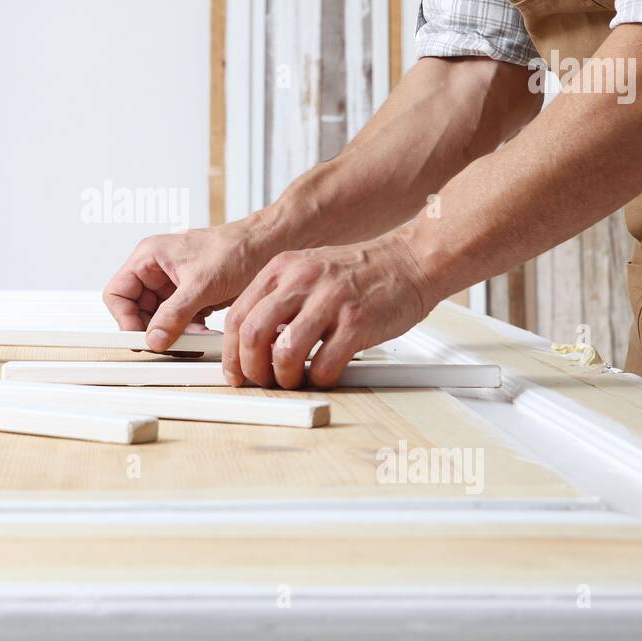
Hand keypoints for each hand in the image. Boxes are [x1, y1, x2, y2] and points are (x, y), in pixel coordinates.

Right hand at [103, 219, 277, 350]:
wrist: (270, 246)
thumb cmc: (237, 248)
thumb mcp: (202, 283)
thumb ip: (174, 313)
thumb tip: (154, 339)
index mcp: (149, 256)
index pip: (118, 293)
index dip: (124, 318)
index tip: (141, 338)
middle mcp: (157, 270)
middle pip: (137, 310)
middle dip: (153, 330)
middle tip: (168, 344)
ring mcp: (173, 284)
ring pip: (158, 319)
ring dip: (173, 333)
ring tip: (192, 340)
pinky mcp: (191, 296)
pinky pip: (179, 321)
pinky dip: (189, 332)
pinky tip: (204, 335)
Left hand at [223, 234, 435, 388]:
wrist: (410, 260)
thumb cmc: (361, 272)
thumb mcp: (307, 269)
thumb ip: (278, 299)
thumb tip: (252, 341)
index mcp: (282, 269)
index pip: (236, 316)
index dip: (230, 353)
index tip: (235, 372)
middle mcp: (301, 281)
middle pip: (252, 334)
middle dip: (251, 368)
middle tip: (261, 380)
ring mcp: (330, 301)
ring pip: (285, 352)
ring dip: (285, 377)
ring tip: (295, 379)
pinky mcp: (357, 322)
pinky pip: (325, 365)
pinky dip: (320, 379)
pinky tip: (325, 374)